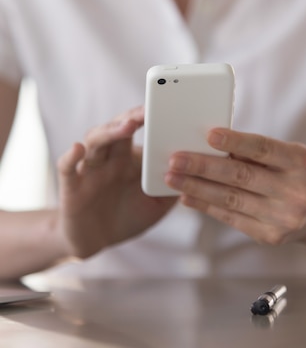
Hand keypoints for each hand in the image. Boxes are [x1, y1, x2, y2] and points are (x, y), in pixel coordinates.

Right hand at [57, 106, 176, 258]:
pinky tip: (78, 148)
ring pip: (95, 141)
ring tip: (127, 126)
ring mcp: (89, 169)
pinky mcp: (70, 186)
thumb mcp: (157, 204)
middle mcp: (109, 157)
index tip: (167, 107)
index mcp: (130, 158)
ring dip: (110, 131)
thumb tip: (196, 173)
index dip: (149, 118)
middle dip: (132, 117)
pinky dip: (70, 156)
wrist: (95, 241)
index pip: (139, 130)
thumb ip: (172, 187)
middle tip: (147, 110)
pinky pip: (67, 167)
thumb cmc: (128, 216)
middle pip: (117, 128)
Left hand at [165, 127, 305, 245]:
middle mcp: (296, 192)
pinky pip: (231, 218)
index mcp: (302, 163)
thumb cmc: (295, 173)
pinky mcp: (270, 237)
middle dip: (203, 166)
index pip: (264, 149)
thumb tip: (209, 144)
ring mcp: (283, 218)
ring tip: (173, 178)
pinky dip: (206, 206)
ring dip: (197, 188)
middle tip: (176, 159)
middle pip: (242, 176)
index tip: (208, 134)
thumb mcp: (288, 155)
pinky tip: (187, 196)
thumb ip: (256, 151)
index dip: (236, 141)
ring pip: (231, 199)